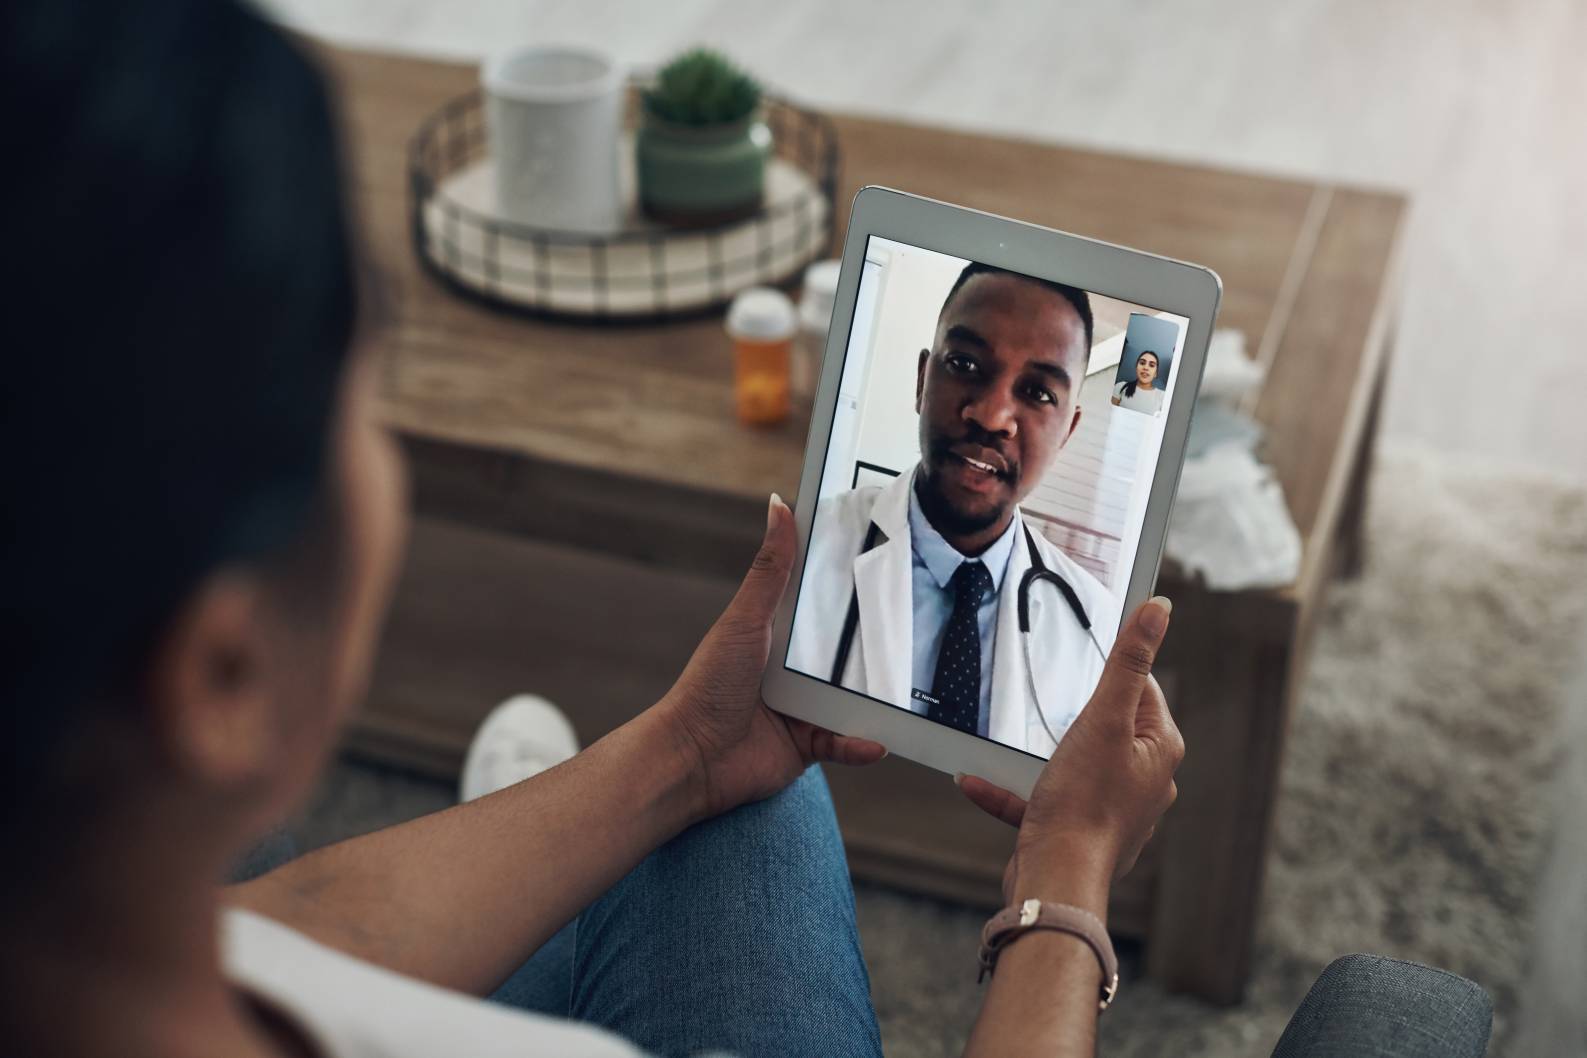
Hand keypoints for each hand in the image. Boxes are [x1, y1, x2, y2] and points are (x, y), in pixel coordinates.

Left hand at [659, 494, 887, 820]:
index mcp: (780, 634)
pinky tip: (876, 741)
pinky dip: (861, 743)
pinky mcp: (809, 744)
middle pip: (847, 652)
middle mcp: (795, 669)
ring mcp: (804, 707)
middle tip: (919, 630)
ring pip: (854, 698)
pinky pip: (846, 742)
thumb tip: (778, 504)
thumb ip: (770, 569)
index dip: (853, 587)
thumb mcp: (745, 621)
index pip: (823, 604)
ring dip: (877, 699)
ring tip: (910, 692)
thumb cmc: (708, 685)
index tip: (892, 566)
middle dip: (878, 647)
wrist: (692, 758)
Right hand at [956, 598, 1183, 907]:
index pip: (1144, 691)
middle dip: (1072, 715)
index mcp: (1158, 751)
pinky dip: (1012, 789)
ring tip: (1012, 743)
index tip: (1085, 662)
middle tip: (1046, 705)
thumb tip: (1159, 609)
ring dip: (1036, 754)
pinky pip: (1042, 799)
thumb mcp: (1103, 718)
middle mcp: (1143, 781)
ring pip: (1073, 765)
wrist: (1057, 878)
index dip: (1113, 673)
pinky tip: (975, 781)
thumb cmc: (1084, 804)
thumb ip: (1127, 661)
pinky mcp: (1077, 831)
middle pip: (1109, 726)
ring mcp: (1111, 809)